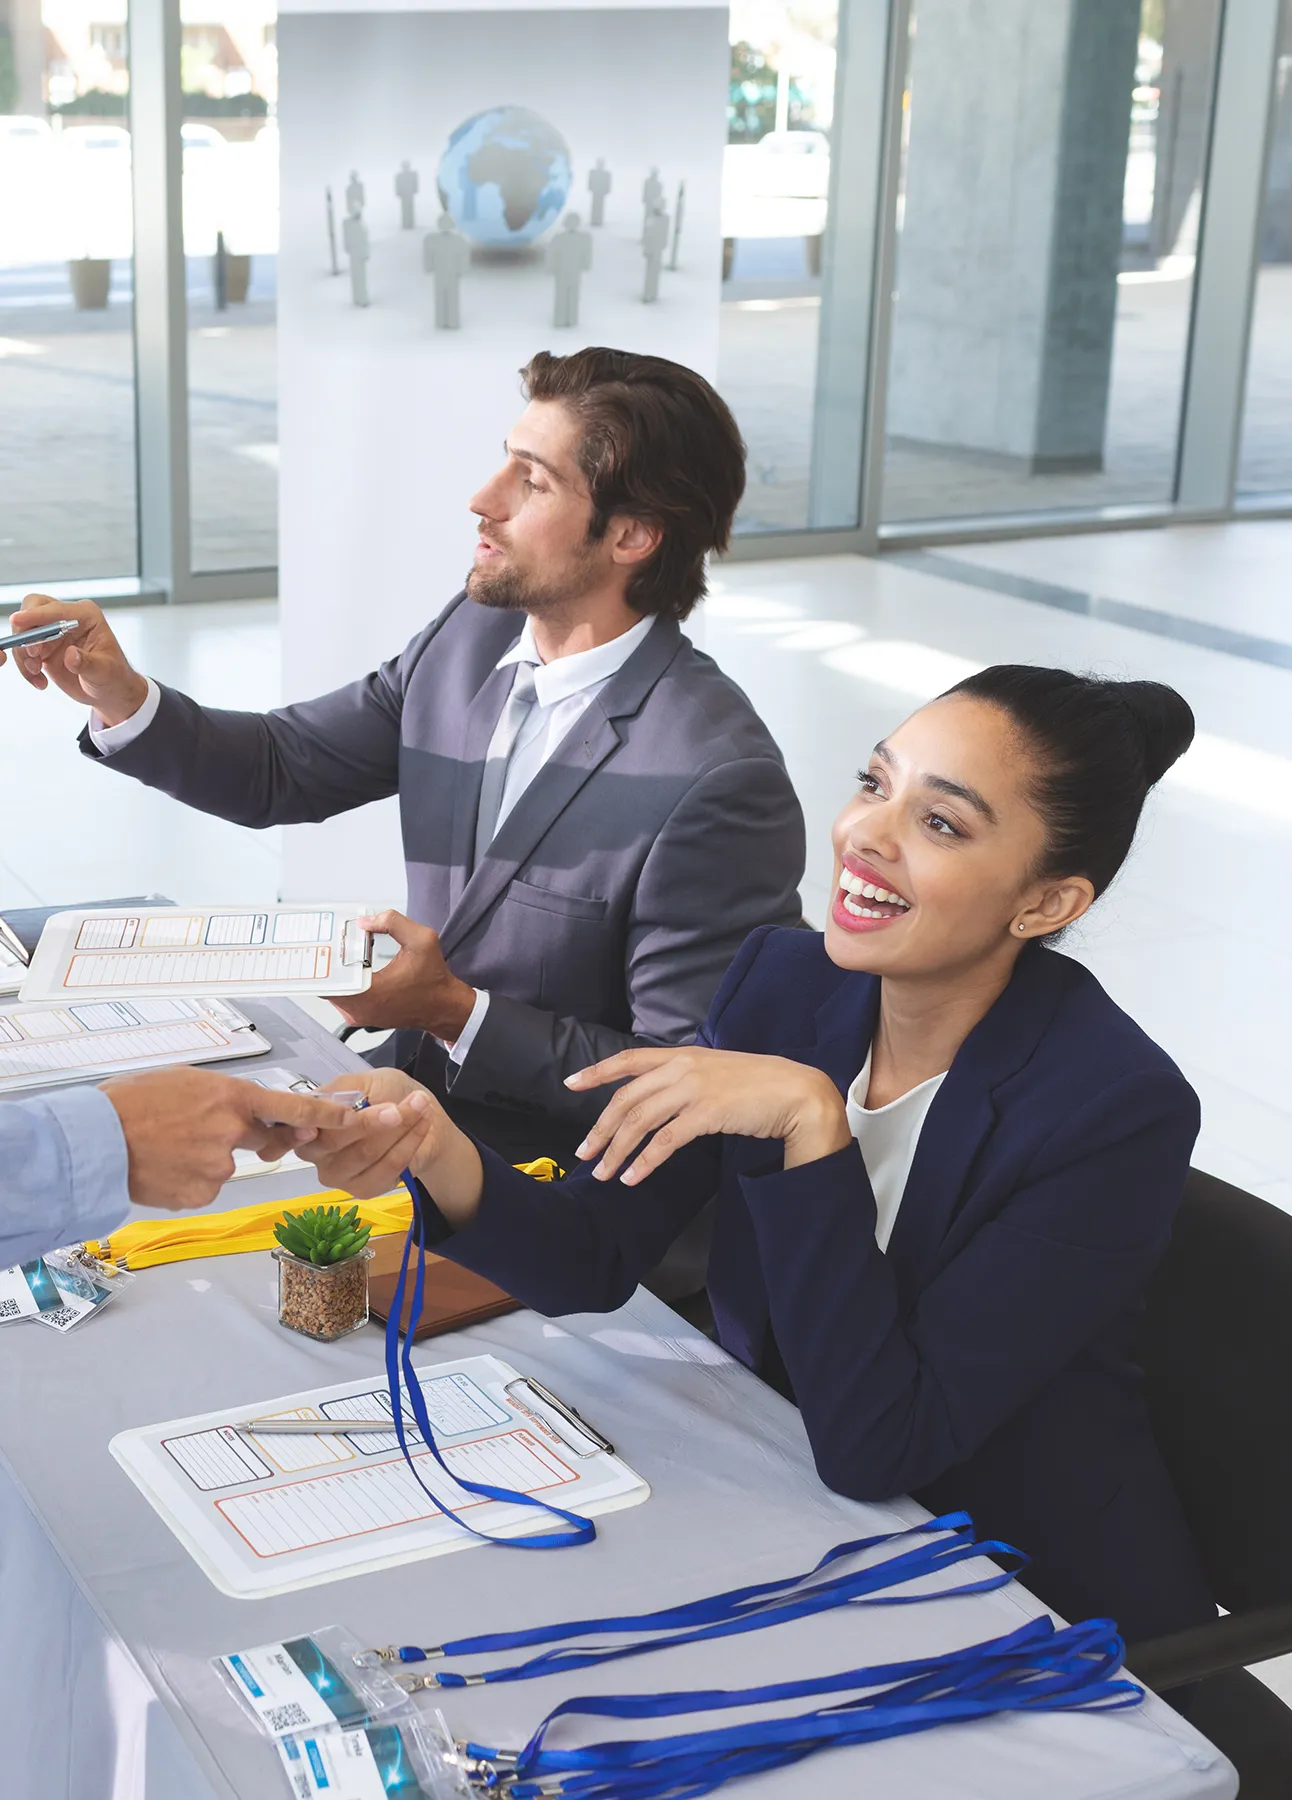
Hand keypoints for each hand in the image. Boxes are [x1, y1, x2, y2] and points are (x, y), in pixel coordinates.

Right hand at [5, 596, 149, 724]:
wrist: (109, 692)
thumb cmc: (114, 677)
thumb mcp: (105, 672)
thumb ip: (87, 663)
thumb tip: (70, 655)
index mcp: (85, 615)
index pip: (55, 609)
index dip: (35, 615)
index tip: (17, 620)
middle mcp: (66, 619)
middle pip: (32, 611)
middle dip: (25, 632)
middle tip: (32, 655)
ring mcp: (53, 633)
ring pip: (24, 634)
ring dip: (24, 656)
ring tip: (38, 675)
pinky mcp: (43, 648)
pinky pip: (24, 653)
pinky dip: (25, 668)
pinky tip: (40, 682)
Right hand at [99, 1067, 388, 1210]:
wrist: (94, 1141)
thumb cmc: (132, 1102)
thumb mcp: (186, 1082)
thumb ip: (224, 1098)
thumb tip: (243, 1113)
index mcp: (231, 1097)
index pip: (293, 1106)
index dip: (328, 1113)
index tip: (357, 1118)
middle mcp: (232, 1133)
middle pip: (258, 1140)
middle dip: (240, 1137)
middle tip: (194, 1128)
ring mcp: (219, 1168)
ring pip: (227, 1166)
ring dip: (204, 1160)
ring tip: (165, 1147)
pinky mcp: (202, 1195)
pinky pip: (206, 1188)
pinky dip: (189, 1180)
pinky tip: (163, 1168)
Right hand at [294, 1070, 483, 1224]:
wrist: (420, 1116)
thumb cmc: (388, 1094)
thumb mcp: (366, 1079)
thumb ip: (345, 1088)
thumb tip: (330, 1101)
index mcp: (307, 1118)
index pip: (303, 1122)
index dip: (325, 1116)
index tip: (353, 1107)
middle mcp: (313, 1150)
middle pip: (333, 1141)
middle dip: (371, 1121)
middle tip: (398, 1107)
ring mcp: (335, 1173)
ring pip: (365, 1153)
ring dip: (398, 1128)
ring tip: (420, 1107)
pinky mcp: (361, 1189)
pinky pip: (387, 1168)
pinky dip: (409, 1144)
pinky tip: (421, 1126)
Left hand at [330, 909, 475, 1040]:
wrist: (443, 1006)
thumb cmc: (433, 979)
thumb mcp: (422, 940)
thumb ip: (393, 922)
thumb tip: (365, 920)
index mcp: (369, 994)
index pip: (327, 979)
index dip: (322, 959)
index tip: (324, 944)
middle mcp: (359, 1009)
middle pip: (325, 983)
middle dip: (327, 961)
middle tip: (332, 941)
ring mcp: (358, 1016)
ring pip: (332, 990)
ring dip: (336, 971)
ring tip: (342, 951)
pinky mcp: (361, 1016)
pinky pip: (342, 996)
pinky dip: (344, 980)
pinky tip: (353, 965)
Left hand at [566, 1047, 851, 1184]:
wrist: (796, 1091)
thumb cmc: (760, 1084)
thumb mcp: (716, 1071)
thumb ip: (687, 1078)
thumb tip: (661, 1096)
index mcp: (682, 1055)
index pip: (629, 1059)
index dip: (597, 1071)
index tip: (571, 1083)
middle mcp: (682, 1067)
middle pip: (627, 1098)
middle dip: (601, 1128)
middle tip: (584, 1153)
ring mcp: (694, 1088)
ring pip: (640, 1121)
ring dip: (617, 1150)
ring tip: (604, 1173)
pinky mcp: (706, 1112)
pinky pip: (665, 1141)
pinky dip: (645, 1161)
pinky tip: (633, 1177)